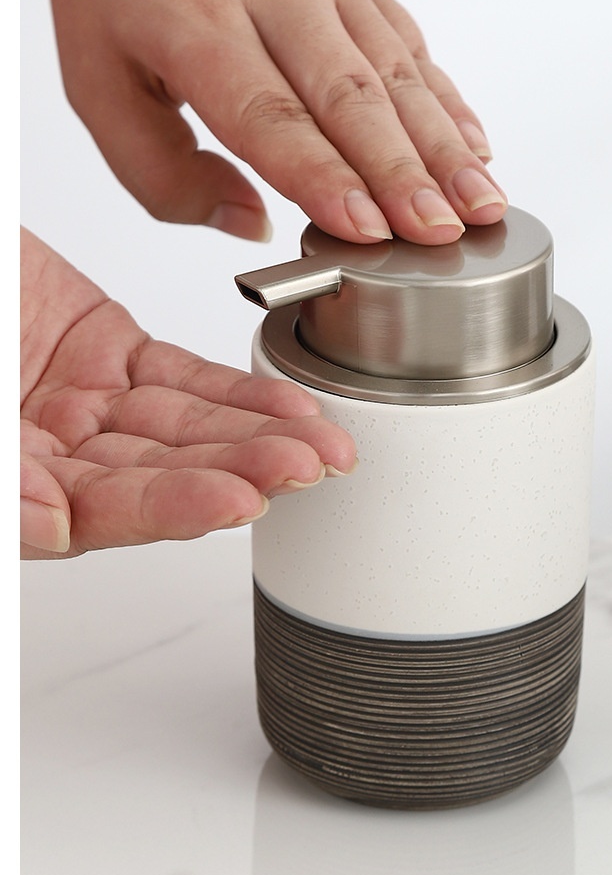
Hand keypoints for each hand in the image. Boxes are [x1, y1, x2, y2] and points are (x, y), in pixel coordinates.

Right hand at [20, 227, 356, 558]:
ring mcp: (77, 405)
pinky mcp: (104, 350)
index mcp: (10, 486)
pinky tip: (287, 408)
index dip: (168, 510)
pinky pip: (181, 379)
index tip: (234, 501)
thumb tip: (49, 524)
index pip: (96, 514)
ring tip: (317, 446)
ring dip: (252, 438)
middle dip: (237, 474)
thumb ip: (0, 483)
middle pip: (155, 477)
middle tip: (304, 469)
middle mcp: (45, 456)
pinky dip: (235, 393)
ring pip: (179, 431)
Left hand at [45, 0, 506, 246]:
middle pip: (349, 96)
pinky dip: (447, 99)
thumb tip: (251, 225)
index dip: (323, 176)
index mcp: (193, 25)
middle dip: (401, 174)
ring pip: (394, 70)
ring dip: (442, 145)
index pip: (269, 114)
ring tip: (478, 205)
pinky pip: (410, 40)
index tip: (366, 227)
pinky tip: (473, 148)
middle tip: (439, 233)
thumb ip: (160, 174)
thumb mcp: (97, 83)